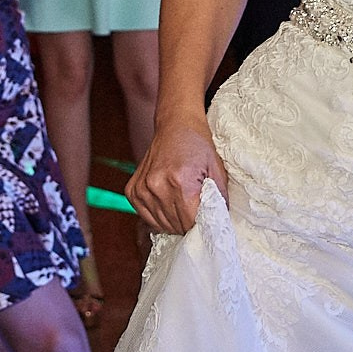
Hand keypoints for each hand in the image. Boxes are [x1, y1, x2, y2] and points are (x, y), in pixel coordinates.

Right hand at [126, 112, 228, 233]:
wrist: (176, 125)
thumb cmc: (198, 145)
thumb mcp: (216, 169)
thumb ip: (219, 199)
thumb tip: (220, 224)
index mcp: (179, 181)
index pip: (190, 222)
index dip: (201, 224)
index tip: (207, 220)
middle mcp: (156, 186)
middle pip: (176, 226)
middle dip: (188, 224)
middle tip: (196, 211)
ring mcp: (142, 189)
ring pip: (161, 225)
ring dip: (174, 222)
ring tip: (183, 205)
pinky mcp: (132, 190)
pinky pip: (147, 217)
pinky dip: (159, 216)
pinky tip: (169, 203)